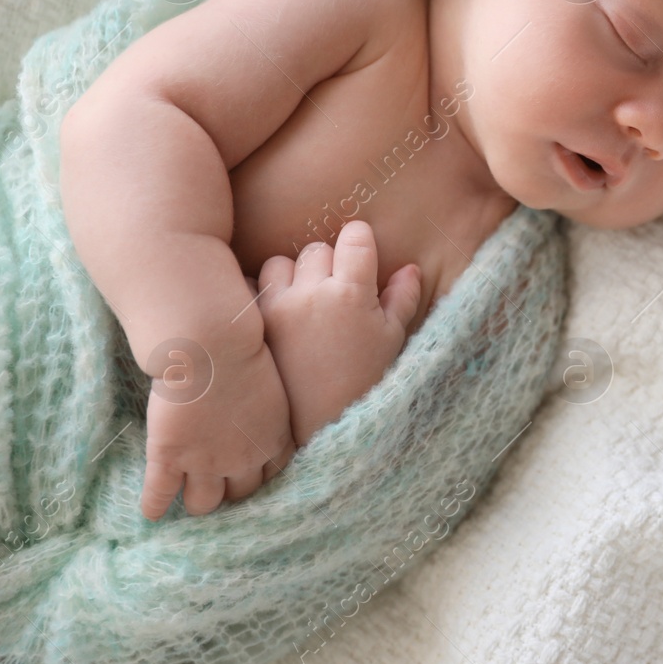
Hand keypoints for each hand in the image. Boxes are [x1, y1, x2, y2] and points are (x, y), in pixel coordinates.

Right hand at [141, 338, 296, 520]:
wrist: (210, 345)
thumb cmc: (243, 351)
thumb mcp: (271, 386)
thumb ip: (266, 410)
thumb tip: (256, 412)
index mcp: (273, 439)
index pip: (271, 475)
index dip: (257, 475)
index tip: (247, 472)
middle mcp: (243, 459)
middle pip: (239, 494)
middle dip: (229, 490)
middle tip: (216, 483)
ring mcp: (205, 463)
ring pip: (203, 504)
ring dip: (196, 501)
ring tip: (186, 497)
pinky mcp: (169, 458)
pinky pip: (160, 496)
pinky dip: (155, 507)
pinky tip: (152, 513)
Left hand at [256, 220, 421, 447]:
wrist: (323, 427)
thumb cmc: (366, 383)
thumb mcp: (392, 340)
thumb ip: (402, 298)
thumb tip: (408, 268)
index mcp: (351, 293)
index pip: (354, 236)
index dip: (361, 242)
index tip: (362, 255)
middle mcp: (312, 293)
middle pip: (318, 248)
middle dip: (329, 262)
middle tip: (336, 290)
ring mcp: (278, 307)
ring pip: (280, 263)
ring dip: (293, 276)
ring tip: (304, 302)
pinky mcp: (255, 324)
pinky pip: (254, 288)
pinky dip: (265, 296)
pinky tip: (280, 317)